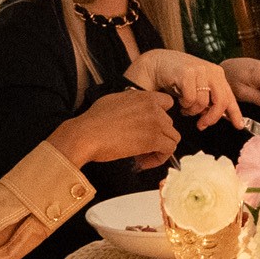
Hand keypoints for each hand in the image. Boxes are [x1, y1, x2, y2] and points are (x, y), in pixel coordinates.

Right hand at [56, 88, 181, 169]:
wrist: (87, 134)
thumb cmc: (93, 120)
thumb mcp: (114, 101)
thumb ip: (130, 103)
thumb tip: (133, 111)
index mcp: (144, 96)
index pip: (168, 103)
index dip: (162, 116)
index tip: (152, 127)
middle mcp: (153, 107)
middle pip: (169, 124)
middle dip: (158, 136)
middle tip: (142, 147)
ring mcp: (156, 123)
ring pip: (172, 138)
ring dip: (160, 148)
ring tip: (143, 156)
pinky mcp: (154, 140)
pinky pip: (169, 150)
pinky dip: (158, 158)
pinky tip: (143, 162)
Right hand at [126, 49, 238, 130]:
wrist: (157, 64)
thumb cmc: (177, 77)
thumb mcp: (198, 87)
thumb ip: (208, 99)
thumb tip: (214, 117)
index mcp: (217, 74)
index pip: (229, 96)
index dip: (235, 113)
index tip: (238, 125)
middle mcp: (212, 71)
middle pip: (221, 102)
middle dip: (211, 117)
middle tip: (202, 125)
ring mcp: (200, 70)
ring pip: (202, 103)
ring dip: (192, 110)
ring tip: (184, 106)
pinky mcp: (187, 73)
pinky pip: (190, 99)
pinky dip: (183, 103)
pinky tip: (178, 98)